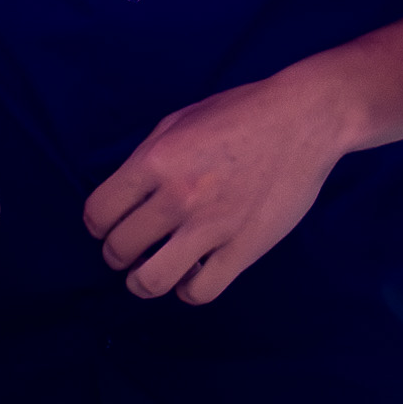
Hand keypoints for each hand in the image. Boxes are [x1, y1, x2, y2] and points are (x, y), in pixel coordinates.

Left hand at [84, 66, 350, 303]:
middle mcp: (177, 197)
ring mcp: (212, 226)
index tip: (109, 226)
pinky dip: (188, 289)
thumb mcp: (180, 120)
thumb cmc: (241, 113)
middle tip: (131, 250)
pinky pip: (200, 291)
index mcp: (156, 160)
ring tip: (152, 272)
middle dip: (118, 254)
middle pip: (119, 250)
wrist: (305, 120)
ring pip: (151, 281)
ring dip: (143, 282)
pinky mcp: (244, 248)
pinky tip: (193, 274)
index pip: (98, 213)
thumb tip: (126, 194)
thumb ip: (148, 157)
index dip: (97, 225)